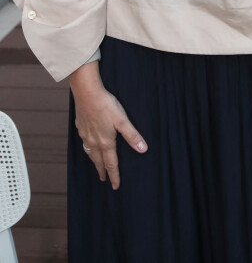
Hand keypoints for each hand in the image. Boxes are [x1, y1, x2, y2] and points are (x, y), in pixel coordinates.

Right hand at [69, 62, 147, 189]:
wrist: (87, 93)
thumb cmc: (106, 105)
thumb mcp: (123, 120)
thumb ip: (132, 136)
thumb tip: (143, 150)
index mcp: (105, 142)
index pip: (111, 164)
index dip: (114, 175)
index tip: (115, 186)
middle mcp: (94, 142)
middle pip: (98, 161)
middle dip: (102, 171)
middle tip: (104, 180)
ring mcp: (85, 134)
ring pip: (90, 153)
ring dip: (94, 161)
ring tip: (96, 165)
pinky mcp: (80, 126)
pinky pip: (84, 142)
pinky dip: (87, 148)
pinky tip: (88, 144)